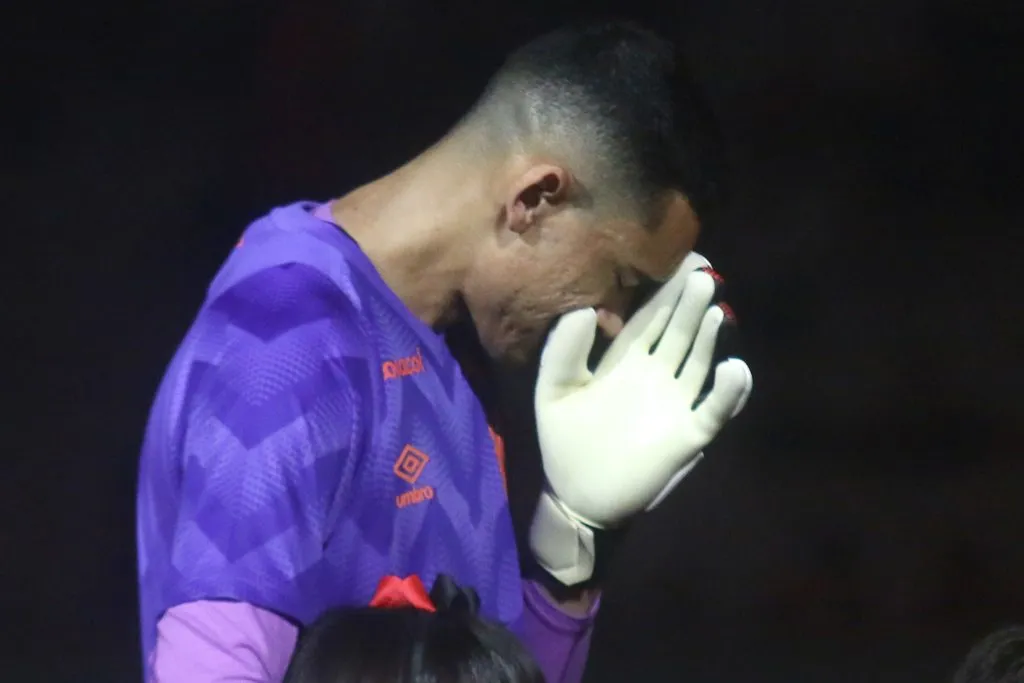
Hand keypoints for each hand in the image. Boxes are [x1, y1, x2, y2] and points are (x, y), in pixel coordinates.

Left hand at [534, 255, 751, 528]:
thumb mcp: (554, 392)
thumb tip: (585, 308)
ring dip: (708, 338)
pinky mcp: (687, 435)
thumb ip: (564, 351)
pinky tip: (734, 368)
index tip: (680, 263)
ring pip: (697, 363)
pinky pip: (713, 410)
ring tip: (716, 308)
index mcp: (623, 364)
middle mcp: (654, 377)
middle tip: (704, 273)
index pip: (648, 321)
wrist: (576, 498)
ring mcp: (674, 404)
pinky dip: (728, 393)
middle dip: (690, 305)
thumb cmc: (565, 445)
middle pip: (678, 333)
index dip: (663, 295)